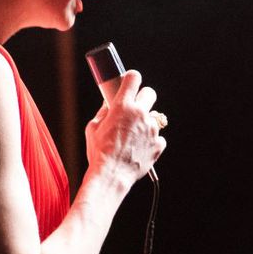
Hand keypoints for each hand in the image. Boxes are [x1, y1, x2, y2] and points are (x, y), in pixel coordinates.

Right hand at [85, 69, 166, 187]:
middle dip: (143, 97)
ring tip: (134, 136)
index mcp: (122, 106)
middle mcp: (140, 114)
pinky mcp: (159, 144)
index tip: (130, 81)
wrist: (111, 175)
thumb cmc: (99, 152)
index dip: (132, 78)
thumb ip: (103, 112)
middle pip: (150, 93)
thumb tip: (108, 105)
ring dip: (146, 123)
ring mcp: (152, 130)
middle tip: (136, 106)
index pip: (134, 78)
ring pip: (154, 117)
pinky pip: (158, 137)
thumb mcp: (93, 128)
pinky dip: (151, 140)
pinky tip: (140, 148)